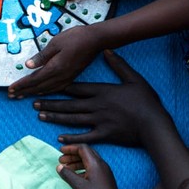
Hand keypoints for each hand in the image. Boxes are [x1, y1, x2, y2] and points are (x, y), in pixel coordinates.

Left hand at [8, 24, 102, 97]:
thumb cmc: (76, 38)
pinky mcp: (72, 77)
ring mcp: (67, 78)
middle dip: (24, 91)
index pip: (33, 79)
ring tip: (23, 95)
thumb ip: (41, 56)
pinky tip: (41, 92)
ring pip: (47, 89)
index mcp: (54, 68)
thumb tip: (28, 65)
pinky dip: (45, 91)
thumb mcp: (55, 43)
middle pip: (38, 87)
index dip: (21, 85)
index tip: (10, 90)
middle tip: (11, 96)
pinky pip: (56, 88)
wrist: (96, 40)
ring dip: (33, 93)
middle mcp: (60, 76)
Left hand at [33, 50, 169, 145]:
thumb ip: (119, 64)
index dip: (60, 86)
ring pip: (73, 119)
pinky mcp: (104, 135)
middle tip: (34, 102)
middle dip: (51, 102)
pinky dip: (72, 137)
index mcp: (103, 91)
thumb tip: (107, 50)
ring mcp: (100, 121)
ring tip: (40, 115)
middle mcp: (97, 105)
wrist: (154, 124)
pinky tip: (59, 138)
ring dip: (55, 117)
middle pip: (69, 104)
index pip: (77, 87)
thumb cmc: (146, 100)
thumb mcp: (134, 78)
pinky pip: (84, 137)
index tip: (45, 84)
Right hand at [57, 144, 125, 188]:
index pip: (82, 148)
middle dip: (73, 154)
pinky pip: (92, 167)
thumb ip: (67, 175)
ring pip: (89, 160)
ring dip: (77, 162)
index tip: (61, 151)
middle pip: (86, 152)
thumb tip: (59, 167)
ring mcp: (104, 170)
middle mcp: (101, 163)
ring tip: (66, 167)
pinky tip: (76, 175)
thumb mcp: (79, 186)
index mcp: (95, 163)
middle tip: (61, 159)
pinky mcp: (105, 176)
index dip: (70, 148)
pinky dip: (83, 168)